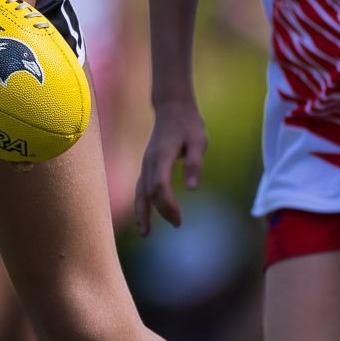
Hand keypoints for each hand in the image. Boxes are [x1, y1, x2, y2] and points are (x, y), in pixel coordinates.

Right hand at [135, 99, 206, 233]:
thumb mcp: (199, 141)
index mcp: (162, 157)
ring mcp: (146, 164)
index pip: (160, 186)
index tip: (180, 218)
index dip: (168, 205)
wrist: (171, 107)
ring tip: (145, 233)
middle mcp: (150, 162)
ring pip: (140, 192)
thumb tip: (193, 188)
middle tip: (177, 224)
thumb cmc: (188, 124)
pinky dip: (141, 204)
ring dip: (142, 213)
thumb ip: (195, 163)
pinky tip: (144, 216)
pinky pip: (140, 188)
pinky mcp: (147, 165)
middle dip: (160, 212)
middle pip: (149, 193)